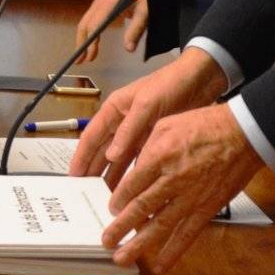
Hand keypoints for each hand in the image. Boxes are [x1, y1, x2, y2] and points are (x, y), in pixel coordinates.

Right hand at [68, 47, 223, 184]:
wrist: (201, 79)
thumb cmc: (171, 82)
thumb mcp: (146, 103)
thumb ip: (128, 129)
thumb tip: (111, 154)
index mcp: (115, 109)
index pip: (91, 136)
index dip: (81, 157)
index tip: (73, 175)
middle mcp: (123, 122)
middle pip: (102, 150)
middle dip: (93, 171)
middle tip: (86, 192)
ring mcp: (138, 132)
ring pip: (120, 158)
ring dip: (112, 175)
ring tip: (105, 195)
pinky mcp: (154, 139)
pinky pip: (139, 160)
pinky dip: (133, 174)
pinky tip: (131, 188)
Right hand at [71, 0, 149, 63]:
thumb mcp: (145, 11)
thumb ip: (136, 30)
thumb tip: (128, 49)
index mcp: (109, 5)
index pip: (94, 27)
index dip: (90, 43)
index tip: (89, 57)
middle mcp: (99, 3)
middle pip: (84, 25)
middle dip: (81, 44)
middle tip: (80, 61)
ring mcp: (99, 1)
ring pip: (85, 22)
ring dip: (83, 38)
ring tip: (83, 55)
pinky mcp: (101, 2)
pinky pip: (90, 18)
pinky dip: (87, 31)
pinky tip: (91, 40)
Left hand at [101, 103, 261, 274]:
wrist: (243, 134)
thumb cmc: (205, 125)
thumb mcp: (166, 125)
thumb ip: (146, 148)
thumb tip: (131, 170)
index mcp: (159, 156)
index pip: (131, 186)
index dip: (117, 201)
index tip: (110, 210)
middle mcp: (173, 180)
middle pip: (140, 208)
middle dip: (120, 228)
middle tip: (106, 240)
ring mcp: (191, 197)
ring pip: (160, 226)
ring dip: (139, 244)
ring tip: (122, 258)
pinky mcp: (207, 208)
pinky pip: (188, 234)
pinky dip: (173, 251)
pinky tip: (160, 264)